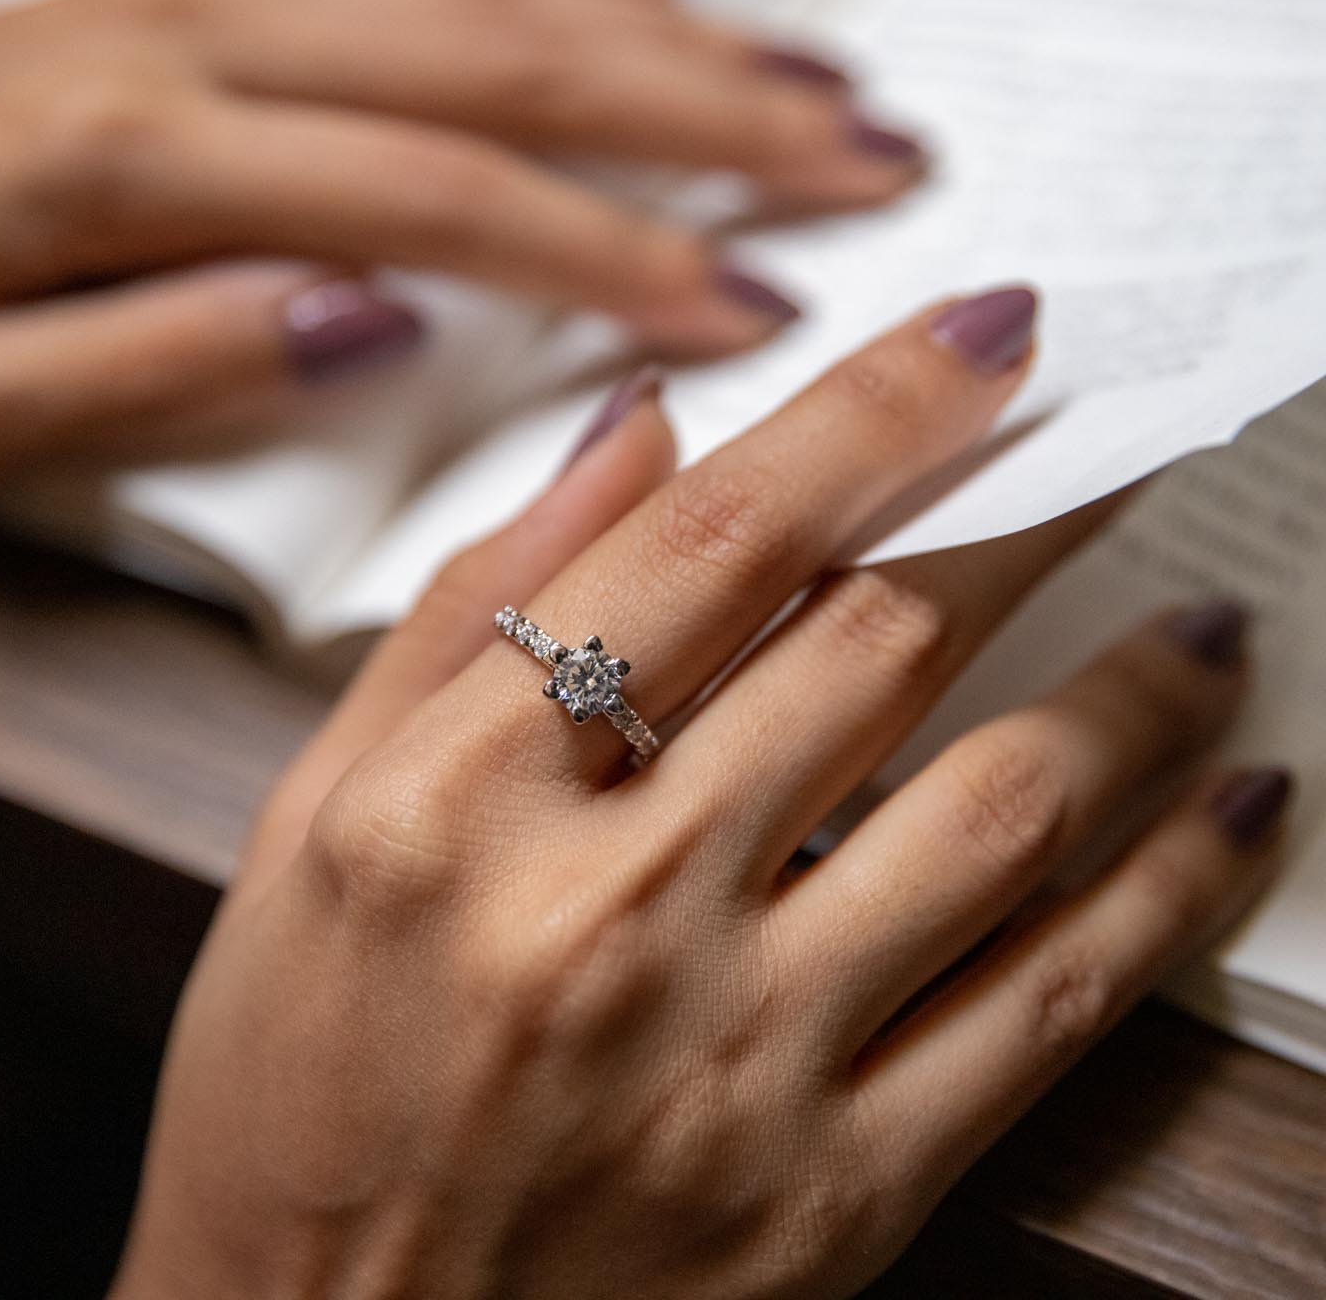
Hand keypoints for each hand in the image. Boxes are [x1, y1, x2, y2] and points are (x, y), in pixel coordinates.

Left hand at [0, 0, 923, 478]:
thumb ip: (164, 365)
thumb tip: (370, 319)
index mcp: (145, 160)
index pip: (445, 202)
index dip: (621, 253)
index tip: (762, 309)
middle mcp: (197, 45)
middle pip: (505, 59)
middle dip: (710, 111)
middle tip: (870, 157)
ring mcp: (205, 4)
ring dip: (664, 32)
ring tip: (812, 79)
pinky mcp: (203, 1)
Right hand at [111, 288, 1285, 1299]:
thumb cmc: (294, 1071)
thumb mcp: (315, 816)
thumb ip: (469, 610)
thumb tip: (638, 439)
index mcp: (456, 804)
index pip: (713, 544)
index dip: (875, 413)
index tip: (989, 335)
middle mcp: (607, 916)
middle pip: (882, 644)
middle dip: (1028, 507)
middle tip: (1113, 437)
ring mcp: (739, 1061)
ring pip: (1006, 808)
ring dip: (1132, 683)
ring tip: (1199, 613)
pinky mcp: (834, 1189)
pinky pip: (1051, 1007)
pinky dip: (1167, 885)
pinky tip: (1231, 801)